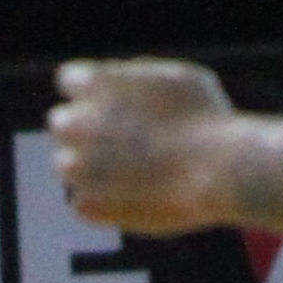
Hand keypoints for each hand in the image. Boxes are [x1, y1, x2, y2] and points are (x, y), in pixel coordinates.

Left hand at [48, 59, 244, 236]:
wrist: (222, 169)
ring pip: (66, 165)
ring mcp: (81, 167)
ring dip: (90, 168)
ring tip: (128, 174)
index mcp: (97, 84)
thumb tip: (122, 79)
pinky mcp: (90, 205)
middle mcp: (79, 123)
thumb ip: (139, 76)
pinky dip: (103, 203)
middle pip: (60, 123)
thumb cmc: (208, 119)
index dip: (90, 92)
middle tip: (115, 142)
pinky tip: (133, 199)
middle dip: (83, 131)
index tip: (108, 103)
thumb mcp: (178, 77)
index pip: (69, 80)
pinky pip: (83, 203)